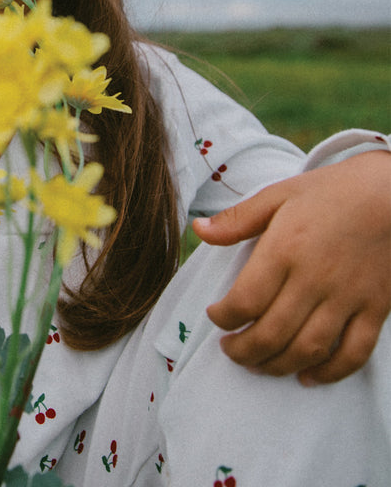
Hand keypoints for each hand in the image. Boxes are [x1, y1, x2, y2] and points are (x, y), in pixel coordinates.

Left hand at [192, 149, 390, 384]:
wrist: (389, 193)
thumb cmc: (329, 193)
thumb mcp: (278, 195)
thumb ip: (237, 219)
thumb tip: (198, 230)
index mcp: (285, 249)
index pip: (245, 300)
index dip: (223, 318)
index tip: (216, 316)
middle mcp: (314, 279)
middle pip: (271, 334)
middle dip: (243, 351)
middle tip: (230, 350)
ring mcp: (347, 298)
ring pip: (307, 350)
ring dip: (277, 366)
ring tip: (258, 365)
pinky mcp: (375, 309)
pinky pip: (353, 354)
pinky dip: (329, 373)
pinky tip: (308, 376)